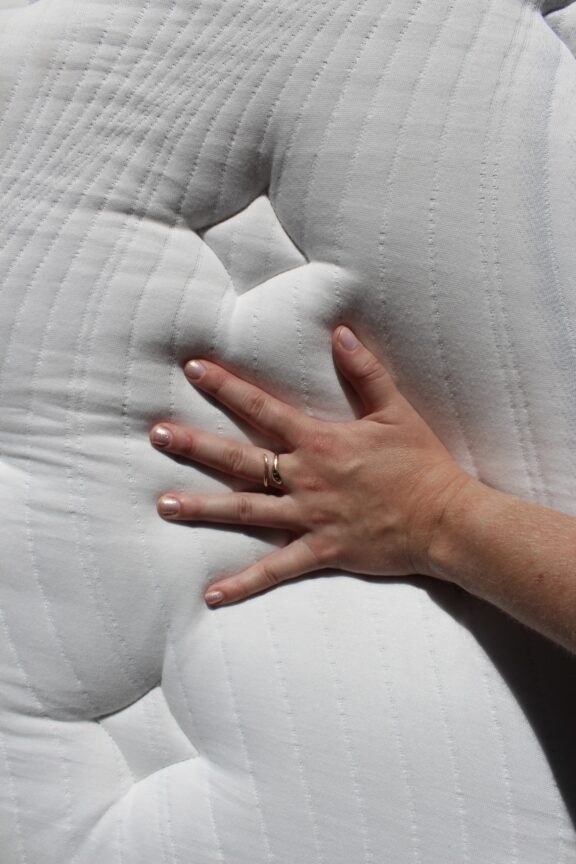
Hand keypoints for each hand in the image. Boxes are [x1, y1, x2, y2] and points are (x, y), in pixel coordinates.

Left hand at [149, 326, 473, 605]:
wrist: (446, 518)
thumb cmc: (422, 464)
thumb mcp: (396, 411)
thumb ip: (366, 371)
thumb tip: (340, 332)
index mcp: (319, 440)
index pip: (262, 407)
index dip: (227, 387)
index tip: (193, 369)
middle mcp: (305, 477)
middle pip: (239, 458)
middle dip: (195, 445)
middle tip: (156, 435)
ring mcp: (309, 515)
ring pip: (244, 511)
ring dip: (202, 508)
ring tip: (163, 505)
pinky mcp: (320, 549)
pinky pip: (275, 569)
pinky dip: (244, 583)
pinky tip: (211, 594)